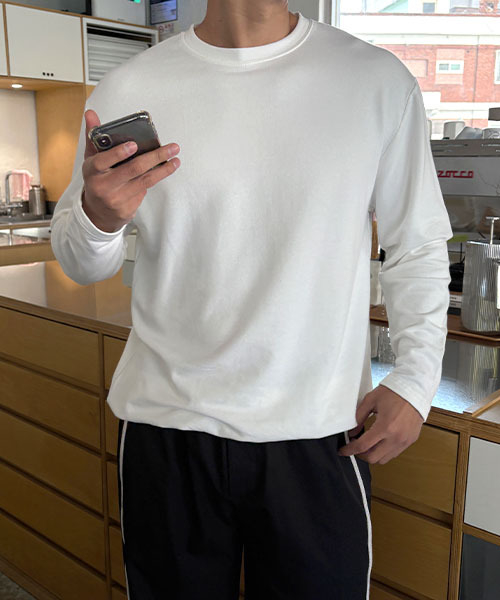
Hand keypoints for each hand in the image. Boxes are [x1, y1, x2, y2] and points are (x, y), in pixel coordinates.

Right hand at [81, 109, 180, 232]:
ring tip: (176, 160)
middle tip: (172, 148)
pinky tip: (164, 171)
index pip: (102, 161)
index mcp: (92, 171)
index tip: (134, 145)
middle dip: (155, 157)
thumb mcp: (92, 159)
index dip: (118, 153)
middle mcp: (104, 186)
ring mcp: (116, 199)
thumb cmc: (97, 179)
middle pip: (133, 170)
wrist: (98, 212)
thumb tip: (91, 113)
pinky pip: (145, 191)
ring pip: (145, 181)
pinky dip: (154, 179)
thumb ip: (94, 136)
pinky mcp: (127, 209)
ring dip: (164, 170)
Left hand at [337, 384, 423, 464]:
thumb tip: (352, 432)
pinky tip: (379, 441)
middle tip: (354, 446)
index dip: (349, 450)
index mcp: (385, 427)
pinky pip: (394, 453)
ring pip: (384, 459)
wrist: (415, 389)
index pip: (362, 446)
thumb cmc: (394, 392)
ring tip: (367, 443)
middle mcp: (396, 437)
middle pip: (373, 458)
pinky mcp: (410, 441)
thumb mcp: (370, 400)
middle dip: (360, 455)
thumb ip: (358, 417)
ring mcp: (405, 441)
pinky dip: (384, 451)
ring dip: (372, 454)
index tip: (343, 450)